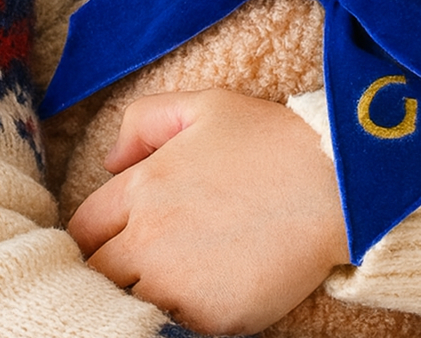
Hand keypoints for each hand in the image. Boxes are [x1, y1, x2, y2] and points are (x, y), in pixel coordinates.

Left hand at [67, 89, 349, 335]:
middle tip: (137, 266)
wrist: (336, 185)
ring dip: (138, 296)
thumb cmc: (271, 140)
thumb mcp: (206, 105)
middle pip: (97, 272)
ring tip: (167, 283)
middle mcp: (149, 236)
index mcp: (143, 186)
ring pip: (126, 303)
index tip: (114, 239)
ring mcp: (177, 282)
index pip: (84, 228)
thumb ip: (145, 120)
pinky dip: (174, 317)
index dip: (95, 235)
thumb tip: (111, 161)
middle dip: (109, 269)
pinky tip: (196, 299)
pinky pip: (170, 325)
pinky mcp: (211, 316)